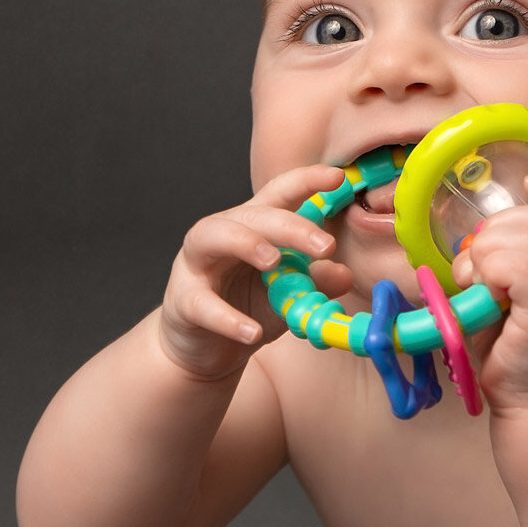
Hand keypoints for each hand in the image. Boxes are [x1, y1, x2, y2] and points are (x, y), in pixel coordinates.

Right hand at [157, 164, 354, 379]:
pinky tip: (251, 332)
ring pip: (213, 237)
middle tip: (326, 245)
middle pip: (255, 216)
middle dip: (291, 226)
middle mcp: (223, 234)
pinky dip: (228, 318)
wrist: (206, 349)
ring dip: (246, 243)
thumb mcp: (288, 295)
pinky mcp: (183, 300)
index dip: (307, 181)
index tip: (338, 177)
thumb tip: (344, 273)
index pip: (280, 194)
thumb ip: (314, 283)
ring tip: (274, 261)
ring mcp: (197, 264)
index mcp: (254, 227)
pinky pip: (203, 303)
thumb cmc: (247, 308)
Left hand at [452, 169, 527, 412]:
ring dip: (486, 252)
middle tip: (474, 264)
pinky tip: (484, 291)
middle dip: (495, 230)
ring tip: (475, 282)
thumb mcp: (518, 291)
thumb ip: (511, 255)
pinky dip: (491, 270)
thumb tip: (475, 234)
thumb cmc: (518, 344)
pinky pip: (520, 267)